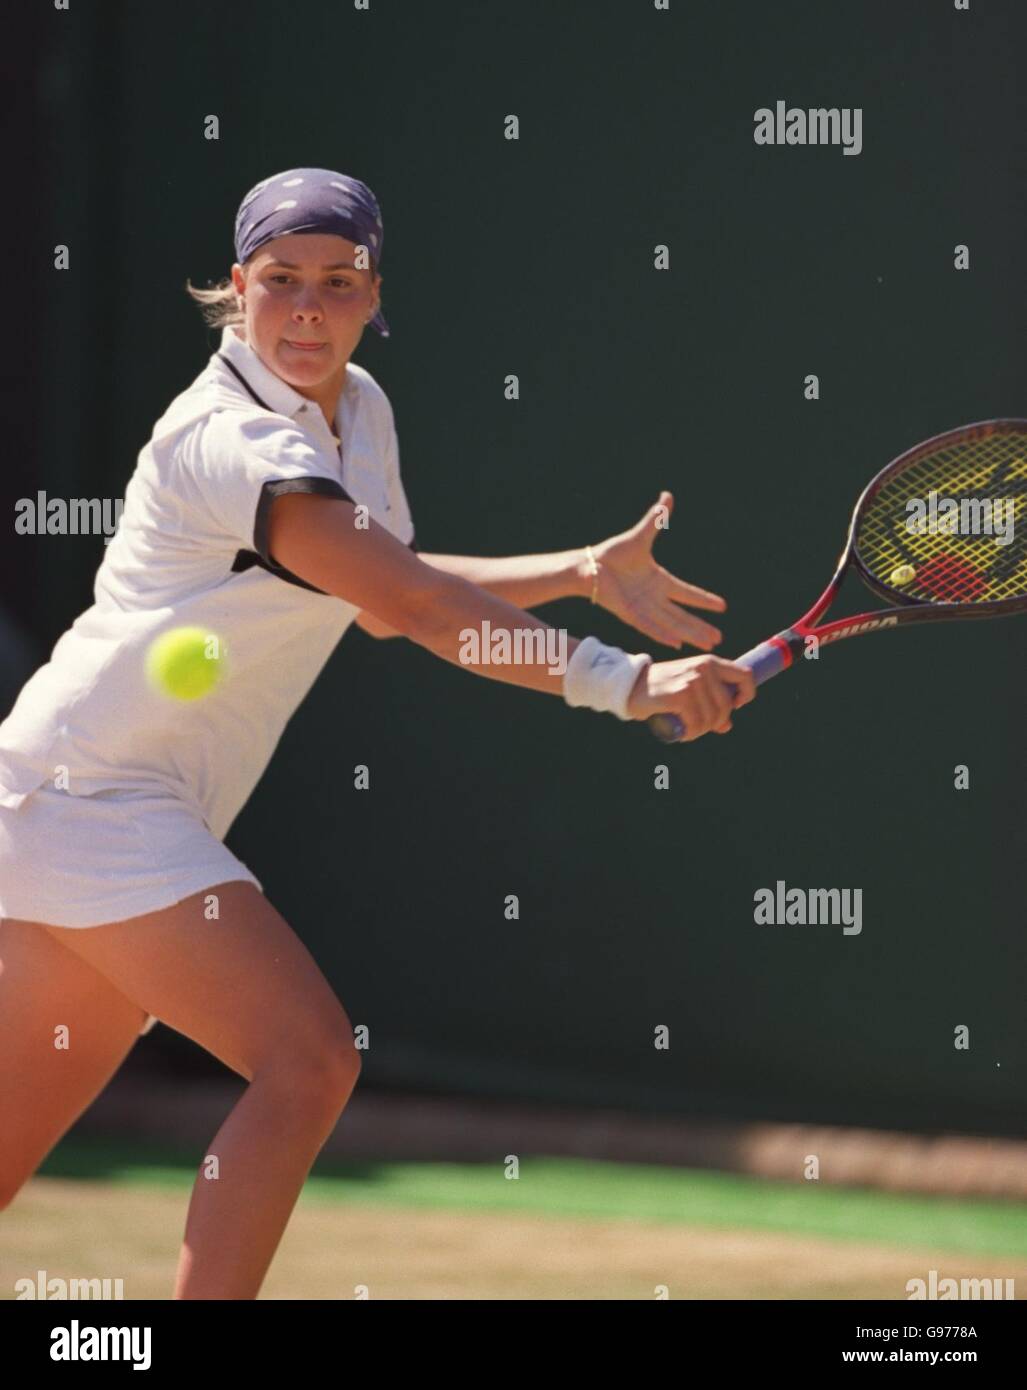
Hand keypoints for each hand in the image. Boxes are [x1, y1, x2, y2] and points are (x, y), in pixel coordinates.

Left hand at [587, 491, 726, 649]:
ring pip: (671, 624)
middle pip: (683, 615)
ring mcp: (642, 608)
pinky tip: (676, 643)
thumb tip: (668, 495)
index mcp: (659, 581)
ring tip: (707, 644)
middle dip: (701, 627)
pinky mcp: (629, 613)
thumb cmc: (613, 554)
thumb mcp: (641, 536)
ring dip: (688, 634)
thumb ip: (656, 519)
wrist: (589, 565)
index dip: (704, 599)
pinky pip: (649, 626)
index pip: (687, 593)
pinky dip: (662, 634)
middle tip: (719, 639)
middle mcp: (654, 598)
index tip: (723, 606)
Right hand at [626, 654, 756, 740]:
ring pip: (712, 719)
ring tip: (686, 728)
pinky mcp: (680, 695)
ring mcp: (692, 681)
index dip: (746, 695)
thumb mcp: (689, 688)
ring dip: (700, 731)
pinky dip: (690, 734)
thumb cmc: (662, 689)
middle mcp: (703, 668)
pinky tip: (680, 732)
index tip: (734, 707)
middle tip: (697, 725)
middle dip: (715, 722)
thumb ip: (710, 702)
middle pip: (727, 706)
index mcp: (710, 662)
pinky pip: (696, 724)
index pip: (746, 676)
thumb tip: (727, 725)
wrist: (629, 686)